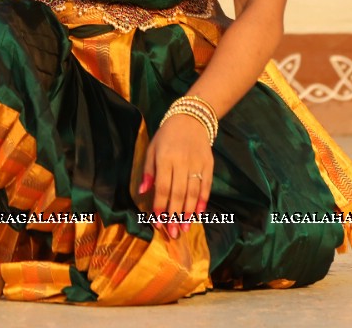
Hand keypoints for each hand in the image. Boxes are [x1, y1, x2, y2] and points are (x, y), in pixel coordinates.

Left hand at [138, 113, 213, 239]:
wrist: (191, 118)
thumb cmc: (167, 136)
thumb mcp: (152, 149)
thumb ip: (148, 171)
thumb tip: (142, 192)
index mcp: (165, 158)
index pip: (162, 187)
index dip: (160, 206)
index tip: (157, 222)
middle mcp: (182, 162)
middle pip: (178, 193)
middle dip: (175, 215)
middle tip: (173, 233)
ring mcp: (197, 163)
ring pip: (193, 192)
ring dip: (189, 212)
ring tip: (185, 228)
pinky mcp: (209, 164)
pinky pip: (207, 186)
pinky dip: (203, 201)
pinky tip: (199, 214)